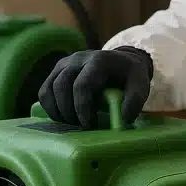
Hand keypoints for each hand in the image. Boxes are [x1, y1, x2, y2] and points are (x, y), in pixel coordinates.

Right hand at [38, 46, 153, 128]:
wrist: (122, 62)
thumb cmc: (130, 77)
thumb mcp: (140, 85)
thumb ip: (135, 101)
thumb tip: (124, 118)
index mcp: (99, 60)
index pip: (82, 85)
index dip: (82, 107)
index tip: (89, 124)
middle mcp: (78, 58)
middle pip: (62, 86)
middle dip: (69, 111)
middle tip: (81, 126)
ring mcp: (65, 63)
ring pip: (49, 88)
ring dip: (57, 111)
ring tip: (72, 123)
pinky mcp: (57, 71)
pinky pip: (44, 90)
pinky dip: (50, 107)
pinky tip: (63, 117)